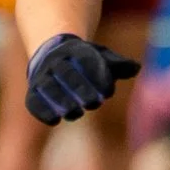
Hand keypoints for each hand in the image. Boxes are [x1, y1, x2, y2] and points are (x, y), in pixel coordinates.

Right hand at [25, 33, 140, 125]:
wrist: (53, 55)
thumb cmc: (84, 61)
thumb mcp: (102, 58)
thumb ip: (118, 65)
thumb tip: (136, 68)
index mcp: (75, 49)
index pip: (85, 59)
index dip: (96, 75)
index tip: (107, 92)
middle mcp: (55, 60)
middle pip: (65, 73)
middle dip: (79, 88)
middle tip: (94, 103)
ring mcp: (42, 76)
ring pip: (47, 87)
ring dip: (60, 100)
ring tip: (75, 113)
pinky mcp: (33, 92)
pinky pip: (33, 101)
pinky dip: (42, 111)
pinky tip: (55, 120)